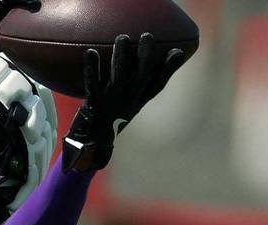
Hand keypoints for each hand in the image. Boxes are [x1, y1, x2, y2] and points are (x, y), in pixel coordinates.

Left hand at [63, 33, 186, 171]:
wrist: (89, 145)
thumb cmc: (111, 121)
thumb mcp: (130, 105)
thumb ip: (142, 87)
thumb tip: (159, 68)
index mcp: (137, 101)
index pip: (156, 85)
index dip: (168, 69)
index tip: (178, 52)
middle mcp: (127, 101)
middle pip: (139, 77)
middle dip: (144, 57)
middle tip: (148, 36)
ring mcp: (110, 102)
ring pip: (117, 77)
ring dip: (120, 57)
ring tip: (122, 38)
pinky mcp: (92, 104)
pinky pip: (92, 84)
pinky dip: (92, 69)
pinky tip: (91, 52)